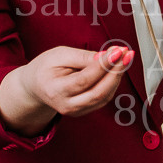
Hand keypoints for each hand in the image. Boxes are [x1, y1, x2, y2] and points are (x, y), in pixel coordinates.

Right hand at [0, 45, 133, 135]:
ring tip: (124, 57)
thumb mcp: (60, 55)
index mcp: (56, 90)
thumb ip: (83, 57)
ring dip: (117, 76)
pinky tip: (116, 68)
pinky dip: (113, 83)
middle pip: (98, 92)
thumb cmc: (46, 68)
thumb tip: (107, 57)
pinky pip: (104, 98)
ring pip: (104, 96)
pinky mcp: (85, 111)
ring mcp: (76, 111)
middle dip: (116, 72)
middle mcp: (66, 105)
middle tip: (127, 54)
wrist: (35, 86)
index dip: (104, 65)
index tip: (118, 51)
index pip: (85, 79)